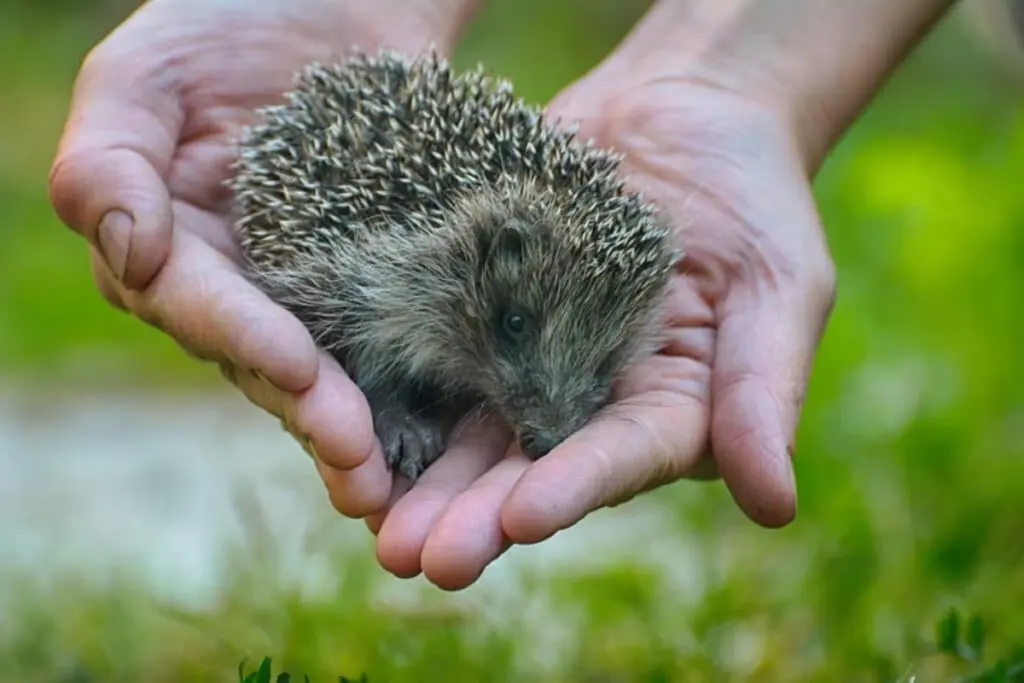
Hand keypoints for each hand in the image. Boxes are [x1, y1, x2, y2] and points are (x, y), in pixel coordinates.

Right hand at [48, 0, 480, 516]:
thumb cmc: (226, 16)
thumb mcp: (148, 73)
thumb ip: (110, 159)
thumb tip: (127, 253)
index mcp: (173, 247)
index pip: (197, 305)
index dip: (242, 337)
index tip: (297, 366)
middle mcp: (241, 288)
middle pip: (267, 363)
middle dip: (311, 413)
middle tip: (361, 465)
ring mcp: (315, 292)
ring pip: (333, 372)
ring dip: (363, 431)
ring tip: (398, 484)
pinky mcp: (384, 285)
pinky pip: (398, 340)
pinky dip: (419, 390)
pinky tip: (451, 437)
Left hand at [366, 35, 838, 589]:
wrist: (679, 113)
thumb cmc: (754, 197)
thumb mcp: (779, 288)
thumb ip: (763, 391)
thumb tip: (776, 508)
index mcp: (664, 409)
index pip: (619, 458)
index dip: (573, 488)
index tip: (524, 518)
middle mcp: (585, 400)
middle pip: (528, 464)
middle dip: (474, 512)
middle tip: (418, 558)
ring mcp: (524, 357)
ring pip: (467, 425)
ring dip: (418, 473)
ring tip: (367, 516)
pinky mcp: (475, 309)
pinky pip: (431, 349)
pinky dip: (390, 385)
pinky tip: (340, 420)